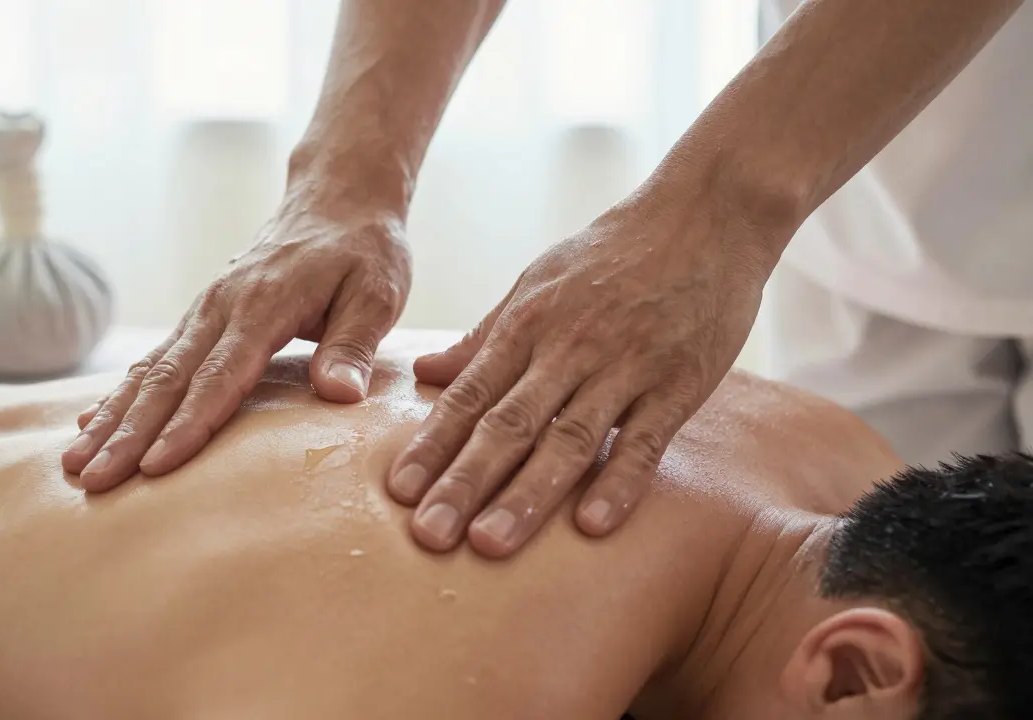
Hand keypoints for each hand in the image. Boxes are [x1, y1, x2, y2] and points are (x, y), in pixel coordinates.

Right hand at [63, 191, 411, 491]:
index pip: (219, 375)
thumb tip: (339, 395)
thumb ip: (354, 344)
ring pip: (147, 370)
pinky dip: (119, 394)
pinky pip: (152, 359)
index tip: (157, 467)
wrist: (337, 197)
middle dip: (128, 434)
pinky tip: (90, 424)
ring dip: (111, 419)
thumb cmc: (363, 249)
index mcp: (263, 304)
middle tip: (94, 482)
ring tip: (74, 464)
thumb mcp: (377, 292)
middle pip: (167, 379)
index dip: (188, 424)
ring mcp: (204, 309)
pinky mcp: (200, 315)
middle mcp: (220, 306)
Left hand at [386, 193, 772, 556]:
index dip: (433, 444)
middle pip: (508, 424)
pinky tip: (591, 525)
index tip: (400, 491)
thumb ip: (484, 336)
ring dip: (527, 495)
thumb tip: (423, 373)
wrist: (706, 214)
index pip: (469, 395)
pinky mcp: (680, 383)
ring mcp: (625, 366)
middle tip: (430, 534)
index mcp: (527, 324)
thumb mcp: (537, 283)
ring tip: (490, 543)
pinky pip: (645, 439)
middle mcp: (568, 348)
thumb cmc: (612, 253)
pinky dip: (619, 481)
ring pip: (568, 439)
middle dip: (464, 481)